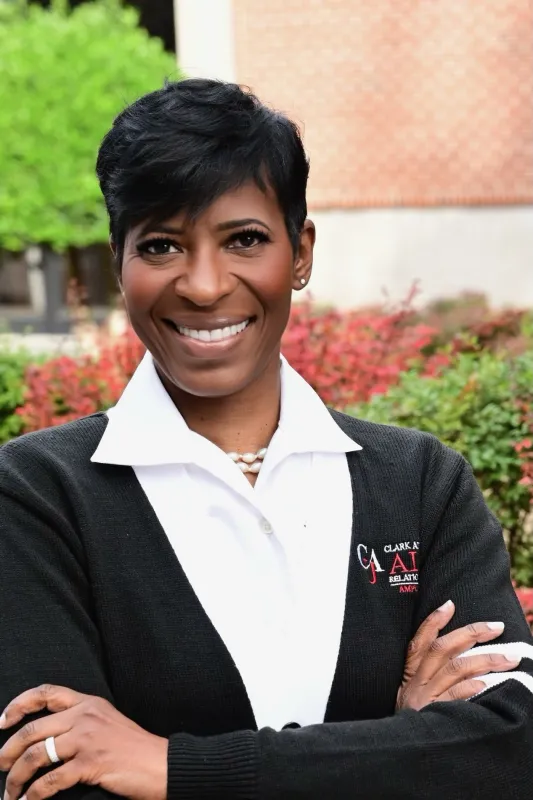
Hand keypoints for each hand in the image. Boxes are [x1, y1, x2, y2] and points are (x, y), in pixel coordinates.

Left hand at [0, 685, 167, 799]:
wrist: (160, 763)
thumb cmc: (133, 747)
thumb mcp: (106, 721)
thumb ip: (80, 720)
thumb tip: (45, 736)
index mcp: (88, 702)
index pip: (46, 692)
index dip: (19, 704)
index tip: (2, 721)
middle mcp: (84, 715)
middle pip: (32, 729)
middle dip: (8, 751)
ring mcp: (87, 739)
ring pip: (36, 756)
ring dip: (16, 778)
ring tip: (10, 792)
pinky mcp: (90, 763)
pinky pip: (50, 781)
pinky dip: (33, 795)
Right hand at [396, 599, 520, 710]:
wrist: (397, 751)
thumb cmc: (409, 722)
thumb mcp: (410, 696)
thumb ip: (426, 677)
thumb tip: (460, 659)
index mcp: (410, 674)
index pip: (419, 640)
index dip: (433, 621)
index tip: (450, 604)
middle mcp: (417, 682)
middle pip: (442, 648)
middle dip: (471, 633)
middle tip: (497, 626)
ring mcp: (425, 698)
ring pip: (455, 669)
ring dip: (484, 660)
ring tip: (509, 658)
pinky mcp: (433, 714)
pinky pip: (454, 697)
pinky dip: (470, 688)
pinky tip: (487, 683)